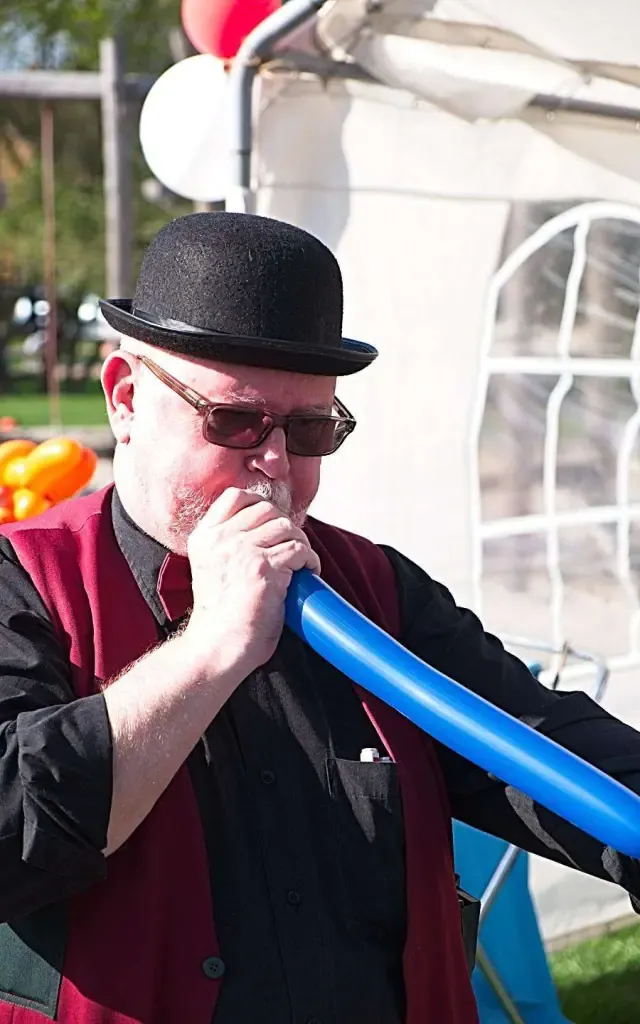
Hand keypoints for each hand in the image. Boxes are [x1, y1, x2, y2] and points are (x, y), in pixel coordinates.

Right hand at [183, 488, 320, 676]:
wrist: (217, 648)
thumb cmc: (219, 618)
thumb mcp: (211, 569)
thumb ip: (228, 546)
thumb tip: (266, 529)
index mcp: (204, 538)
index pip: (234, 497)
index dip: (260, 504)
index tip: (272, 521)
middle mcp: (221, 540)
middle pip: (266, 509)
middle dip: (285, 525)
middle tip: (292, 546)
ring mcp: (243, 551)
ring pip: (287, 527)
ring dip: (301, 542)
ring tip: (301, 562)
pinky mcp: (265, 569)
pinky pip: (299, 550)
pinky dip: (310, 561)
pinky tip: (308, 573)